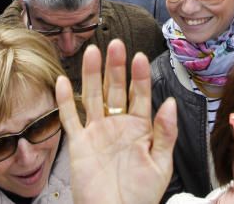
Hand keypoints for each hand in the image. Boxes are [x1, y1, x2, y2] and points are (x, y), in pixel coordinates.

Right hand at [56, 40, 176, 203]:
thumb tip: (170, 103)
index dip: (139, 76)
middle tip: (116, 44)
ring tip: (92, 52)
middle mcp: (118, 125)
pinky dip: (66, 101)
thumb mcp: (161, 164)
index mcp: (140, 127)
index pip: (140, 95)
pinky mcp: (79, 144)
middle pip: (115, 89)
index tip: (139, 57)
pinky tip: (63, 81)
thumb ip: (165, 133)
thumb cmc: (141, 196)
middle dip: (116, 67)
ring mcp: (97, 132)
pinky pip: (71, 118)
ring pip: (93, 96)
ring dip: (92, 74)